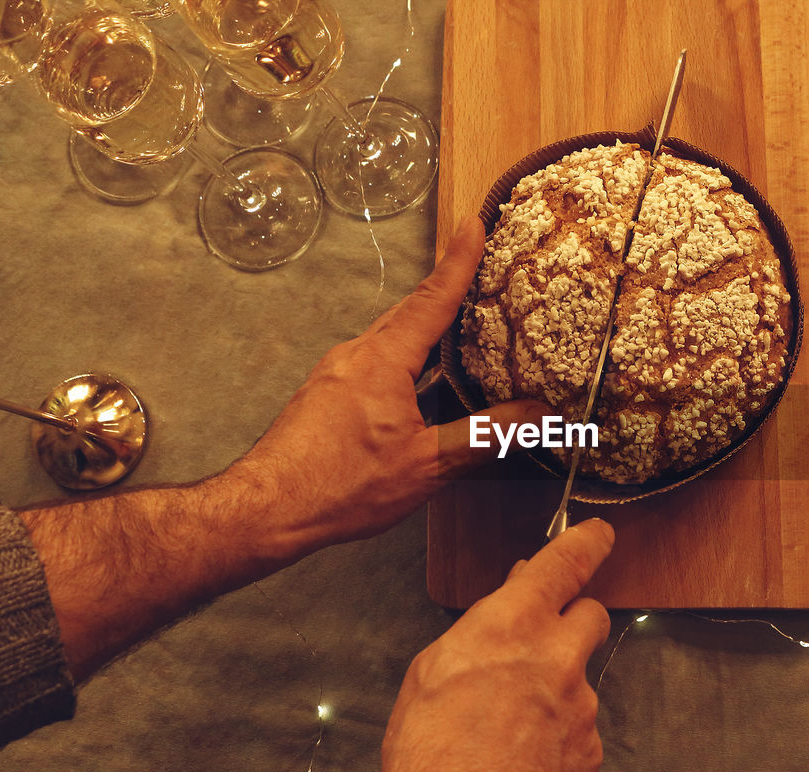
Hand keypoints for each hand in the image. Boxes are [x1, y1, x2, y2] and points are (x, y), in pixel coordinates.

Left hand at [227, 218, 546, 559]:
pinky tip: (415, 387)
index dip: (459, 262)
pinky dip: (402, 361)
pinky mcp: (325, 397)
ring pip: (389, 340)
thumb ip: (486, 434)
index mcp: (383, 361)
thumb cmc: (340, 486)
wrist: (268, 510)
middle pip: (409, 313)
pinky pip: (371, 364)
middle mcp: (355, 356)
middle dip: (444, 291)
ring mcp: (335, 375)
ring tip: (455, 331)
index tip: (475, 225)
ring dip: (423, 331)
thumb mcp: (428, 463)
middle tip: (475, 272)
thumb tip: (539, 415)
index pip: (432, 299)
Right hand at [367, 519, 614, 771]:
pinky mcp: (591, 745)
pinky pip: (580, 723)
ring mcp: (580, 703)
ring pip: (579, 675)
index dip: (587, 542)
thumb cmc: (427, 760)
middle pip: (590, 613)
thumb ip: (483, 625)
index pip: (566, 563)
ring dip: (555, 688)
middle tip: (539, 646)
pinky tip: (522, 754)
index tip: (599, 534)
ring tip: (506, 727)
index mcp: (509, 625)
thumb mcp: (434, 670)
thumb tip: (510, 598)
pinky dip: (558, 732)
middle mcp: (555, 656)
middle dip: (569, 622)